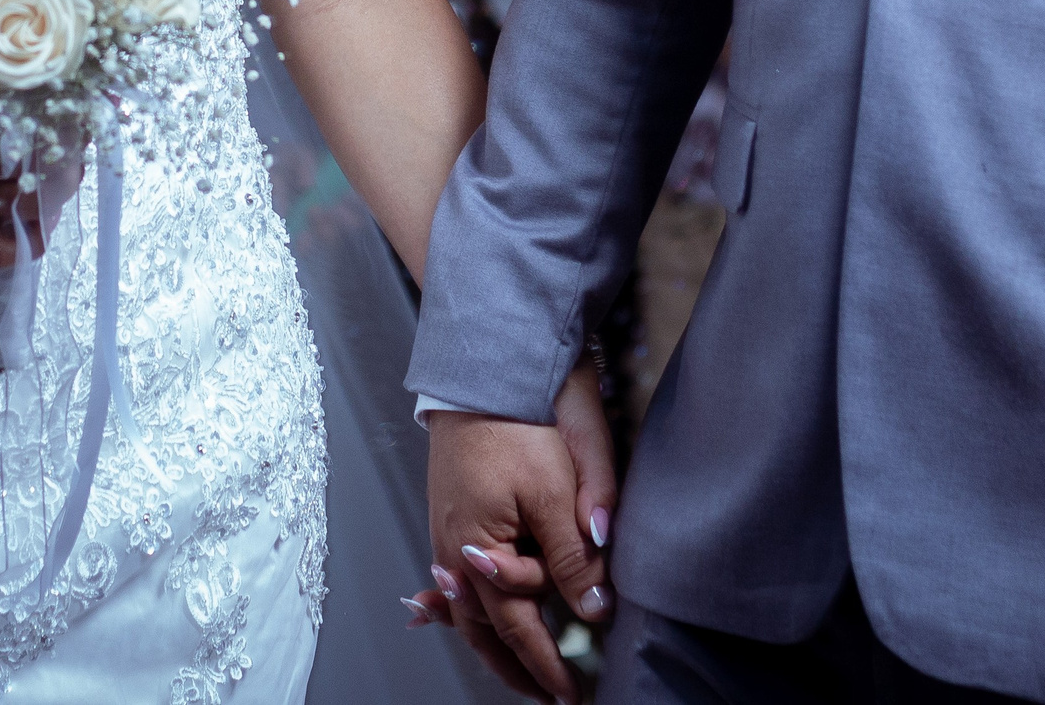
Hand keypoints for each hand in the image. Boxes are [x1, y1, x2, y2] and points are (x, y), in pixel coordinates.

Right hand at [416, 360, 618, 699]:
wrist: (480, 372)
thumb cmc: (515, 425)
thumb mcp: (554, 492)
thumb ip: (573, 557)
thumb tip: (595, 611)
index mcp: (481, 554)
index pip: (518, 628)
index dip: (546, 664)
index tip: (570, 693)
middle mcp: (456, 553)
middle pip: (484, 631)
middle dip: (515, 667)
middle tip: (544, 695)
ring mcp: (449, 534)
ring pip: (468, 609)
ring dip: (492, 642)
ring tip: (515, 669)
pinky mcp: (452, 513)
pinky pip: (456, 578)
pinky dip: (462, 606)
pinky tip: (453, 614)